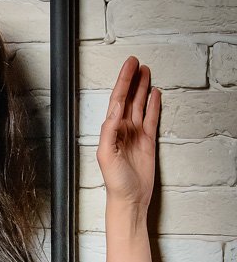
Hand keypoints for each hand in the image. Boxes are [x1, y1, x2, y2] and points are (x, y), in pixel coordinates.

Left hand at [96, 56, 160, 210]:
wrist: (130, 199)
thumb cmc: (115, 182)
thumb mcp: (106, 156)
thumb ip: (109, 131)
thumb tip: (115, 109)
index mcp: (110, 131)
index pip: (116, 101)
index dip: (122, 82)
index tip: (128, 66)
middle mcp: (122, 130)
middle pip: (128, 99)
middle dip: (131, 80)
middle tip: (136, 62)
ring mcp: (135, 135)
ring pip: (139, 105)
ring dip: (142, 89)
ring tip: (146, 72)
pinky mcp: (148, 142)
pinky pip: (151, 119)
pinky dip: (153, 106)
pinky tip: (155, 94)